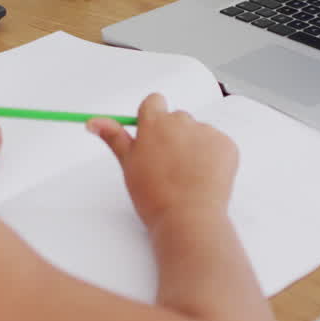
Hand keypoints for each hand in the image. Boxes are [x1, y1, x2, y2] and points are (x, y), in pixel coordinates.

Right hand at [87, 93, 237, 229]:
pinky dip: (213, 157)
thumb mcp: (128, 164)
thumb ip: (114, 137)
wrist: (188, 219)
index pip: (154, 101)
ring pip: (198, 132)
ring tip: (187, 176)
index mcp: (154, 123)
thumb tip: (92, 121)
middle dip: (173, 136)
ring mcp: (207, 132)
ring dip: (193, 146)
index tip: (152, 138)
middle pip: (177, 118)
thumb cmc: (154, 196)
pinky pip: (218, 144)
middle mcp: (182, 121)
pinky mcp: (227, 145)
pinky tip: (204, 178)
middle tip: (168, 165)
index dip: (153, 119)